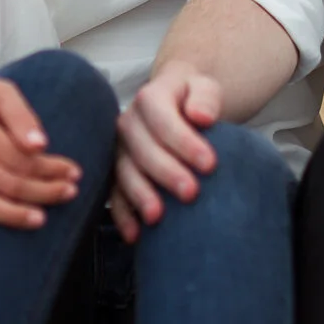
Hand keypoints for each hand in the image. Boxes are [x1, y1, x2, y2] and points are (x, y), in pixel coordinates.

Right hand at [111, 62, 222, 242]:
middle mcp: (128, 123)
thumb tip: (201, 116)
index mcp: (150, 97)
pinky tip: (135, 234)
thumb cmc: (194, 100)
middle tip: (191, 193)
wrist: (177, 102)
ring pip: (124, 173)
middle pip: (143, 150)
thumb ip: (205, 98)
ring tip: (157, 216)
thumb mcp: (205, 88)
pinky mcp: (114, 172)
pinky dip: (122, 215)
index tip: (210, 164)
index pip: (164, 120)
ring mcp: (118, 149)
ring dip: (140, 195)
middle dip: (167, 172)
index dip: (185, 142)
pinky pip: (114, 193)